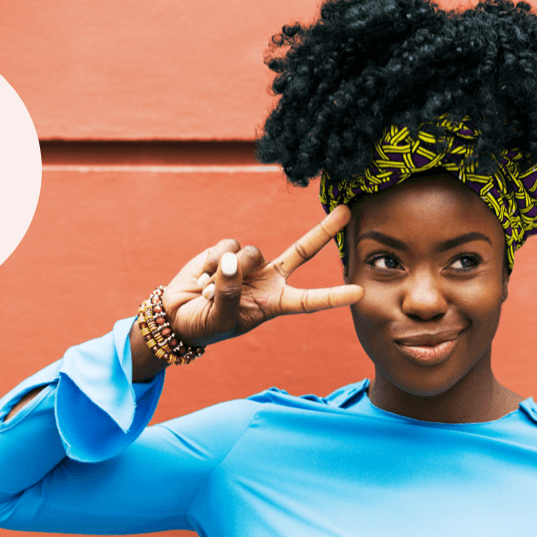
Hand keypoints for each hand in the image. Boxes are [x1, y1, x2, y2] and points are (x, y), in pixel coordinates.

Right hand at [160, 205, 363, 345]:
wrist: (176, 315)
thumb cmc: (204, 326)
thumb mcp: (219, 320)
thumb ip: (229, 294)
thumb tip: (233, 261)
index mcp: (274, 303)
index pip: (309, 300)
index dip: (333, 296)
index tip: (359, 292)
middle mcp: (268, 279)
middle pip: (302, 252)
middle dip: (324, 231)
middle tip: (347, 211)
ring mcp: (249, 263)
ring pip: (252, 253)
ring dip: (228, 272)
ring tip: (209, 291)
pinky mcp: (227, 250)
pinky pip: (228, 246)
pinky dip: (212, 261)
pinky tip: (202, 277)